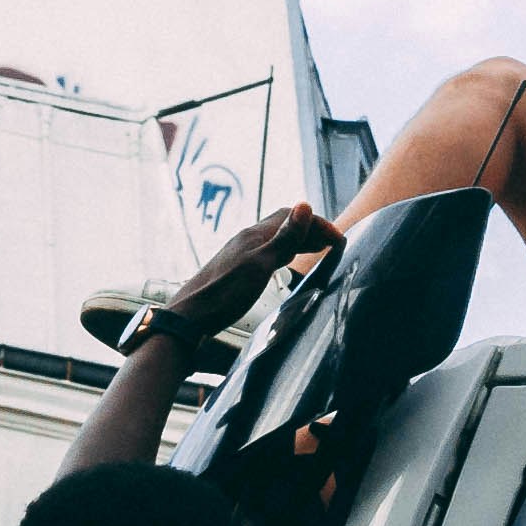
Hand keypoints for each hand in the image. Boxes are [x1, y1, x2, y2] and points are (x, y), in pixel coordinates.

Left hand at [165, 202, 336, 334]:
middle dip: (309, 230)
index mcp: (254, 235)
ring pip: (274, 240)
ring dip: (297, 241)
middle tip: (331, 244)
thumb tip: (305, 205)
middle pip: (283, 225)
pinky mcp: (234, 270)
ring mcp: (239, 255)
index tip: (337, 238)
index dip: (316, 222)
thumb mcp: (260, 266)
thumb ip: (285, 238)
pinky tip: (285, 267)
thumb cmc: (224, 294)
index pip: (291, 215)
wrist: (187, 321)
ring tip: (316, 252)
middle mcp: (246, 240)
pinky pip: (266, 253)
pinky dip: (284, 254)